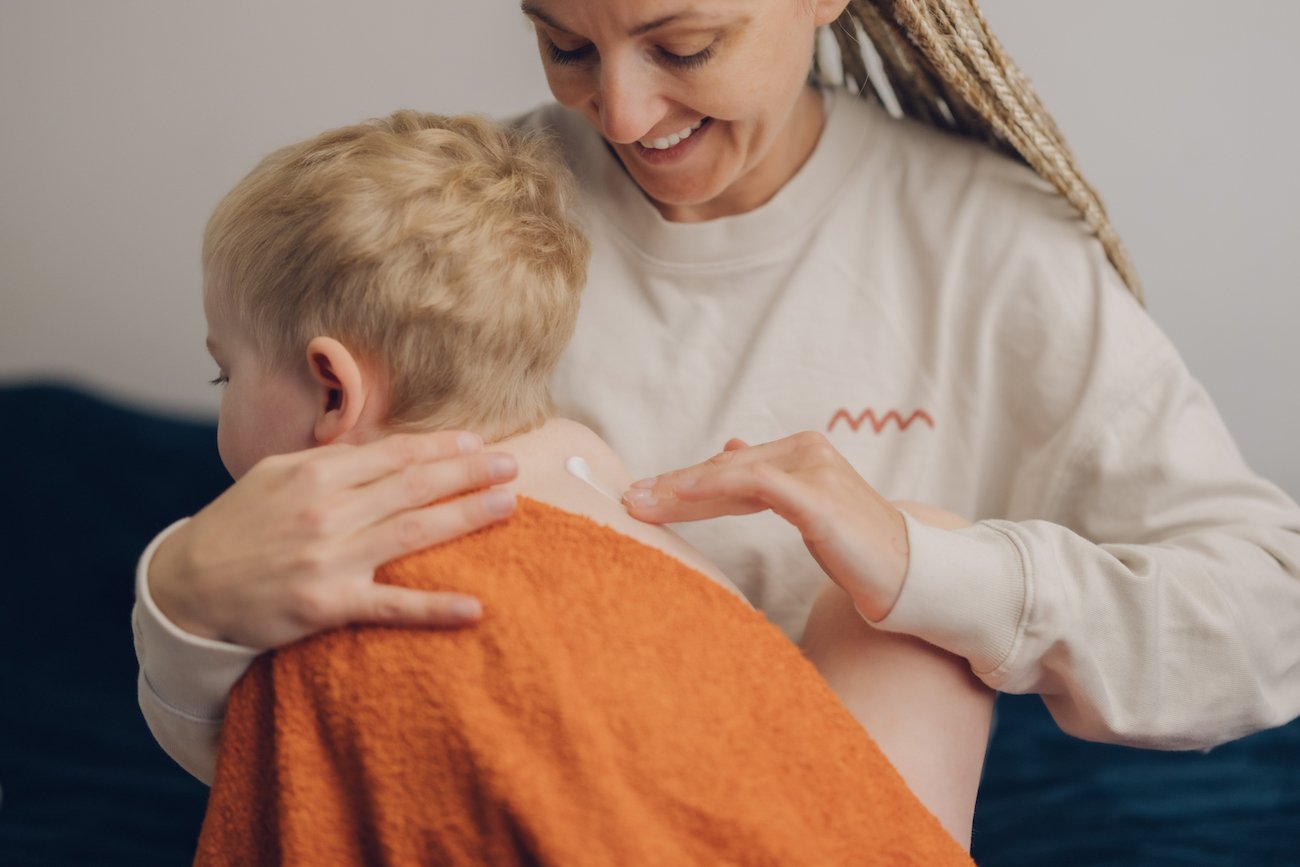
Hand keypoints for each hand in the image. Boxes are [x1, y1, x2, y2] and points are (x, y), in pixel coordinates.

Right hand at [148, 431, 516, 647]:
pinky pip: (389, 605)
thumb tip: (383, 450)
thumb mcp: (275, 475)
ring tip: (509, 505)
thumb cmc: (238, 526)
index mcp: (315, 474)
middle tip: (514, 465)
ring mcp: (329, 558)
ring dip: (466, 516)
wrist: (187, 586)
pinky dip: (432, 607)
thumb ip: (329, 462)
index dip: (440, 448)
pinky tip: (473, 607)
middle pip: (413, 486)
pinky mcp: (326, 605)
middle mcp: (327, 511)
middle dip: (469, 473)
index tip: (478, 445)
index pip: (393, 455)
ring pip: (413, 532)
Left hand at [621, 432, 910, 620]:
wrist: (907, 573)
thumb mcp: (804, 506)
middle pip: (726, 467)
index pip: (731, 466)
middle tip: (629, 499)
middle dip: (674, 485)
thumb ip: (765, 481)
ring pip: (733, 473)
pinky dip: (714, 487)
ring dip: (683, 489)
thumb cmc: (855, 546)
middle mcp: (806, 451)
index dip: (685, 482)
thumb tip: (726, 450)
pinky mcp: (817, 498)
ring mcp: (814, 471)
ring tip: (643, 503)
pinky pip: (756, 485)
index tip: (642, 497)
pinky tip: (682, 497)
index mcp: (801, 452)